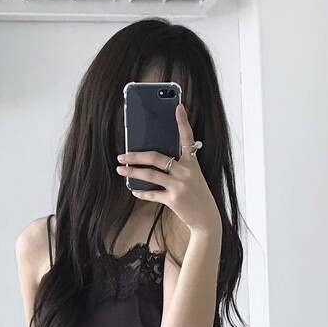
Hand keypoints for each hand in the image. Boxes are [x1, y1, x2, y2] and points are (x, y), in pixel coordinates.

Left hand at [116, 105, 220, 237]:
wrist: (206, 219)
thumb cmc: (198, 196)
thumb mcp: (194, 177)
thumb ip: (179, 166)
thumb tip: (156, 160)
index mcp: (192, 163)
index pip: (187, 138)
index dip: (183, 122)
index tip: (178, 107)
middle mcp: (186, 172)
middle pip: (157, 157)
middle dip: (136, 155)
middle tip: (122, 154)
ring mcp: (179, 186)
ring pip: (151, 175)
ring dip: (133, 171)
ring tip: (121, 169)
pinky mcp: (173, 200)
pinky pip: (153, 194)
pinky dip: (141, 192)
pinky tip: (134, 190)